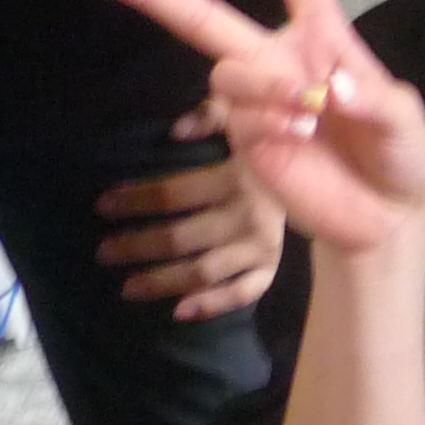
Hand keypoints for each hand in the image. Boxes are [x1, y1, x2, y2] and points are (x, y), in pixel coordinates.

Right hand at [90, 0, 424, 256]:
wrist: (382, 219)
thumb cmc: (401, 157)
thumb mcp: (407, 124)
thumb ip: (378, 102)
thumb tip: (331, 86)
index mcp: (324, 36)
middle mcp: (279, 59)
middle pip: (207, 16)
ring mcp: (257, 100)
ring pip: (225, 70)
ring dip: (262, 85)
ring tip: (306, 112)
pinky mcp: (244, 141)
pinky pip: (236, 117)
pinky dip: (267, 123)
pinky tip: (298, 138)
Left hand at [94, 99, 285, 320]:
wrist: (321, 169)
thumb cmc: (264, 142)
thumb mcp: (241, 116)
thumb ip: (209, 114)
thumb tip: (175, 131)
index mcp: (236, 178)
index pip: (173, 194)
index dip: (135, 200)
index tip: (103, 206)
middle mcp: (249, 216)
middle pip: (180, 238)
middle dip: (136, 246)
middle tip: (104, 252)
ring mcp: (261, 247)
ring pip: (202, 272)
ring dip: (161, 282)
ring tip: (127, 288)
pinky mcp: (270, 268)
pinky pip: (240, 294)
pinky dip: (211, 305)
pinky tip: (179, 311)